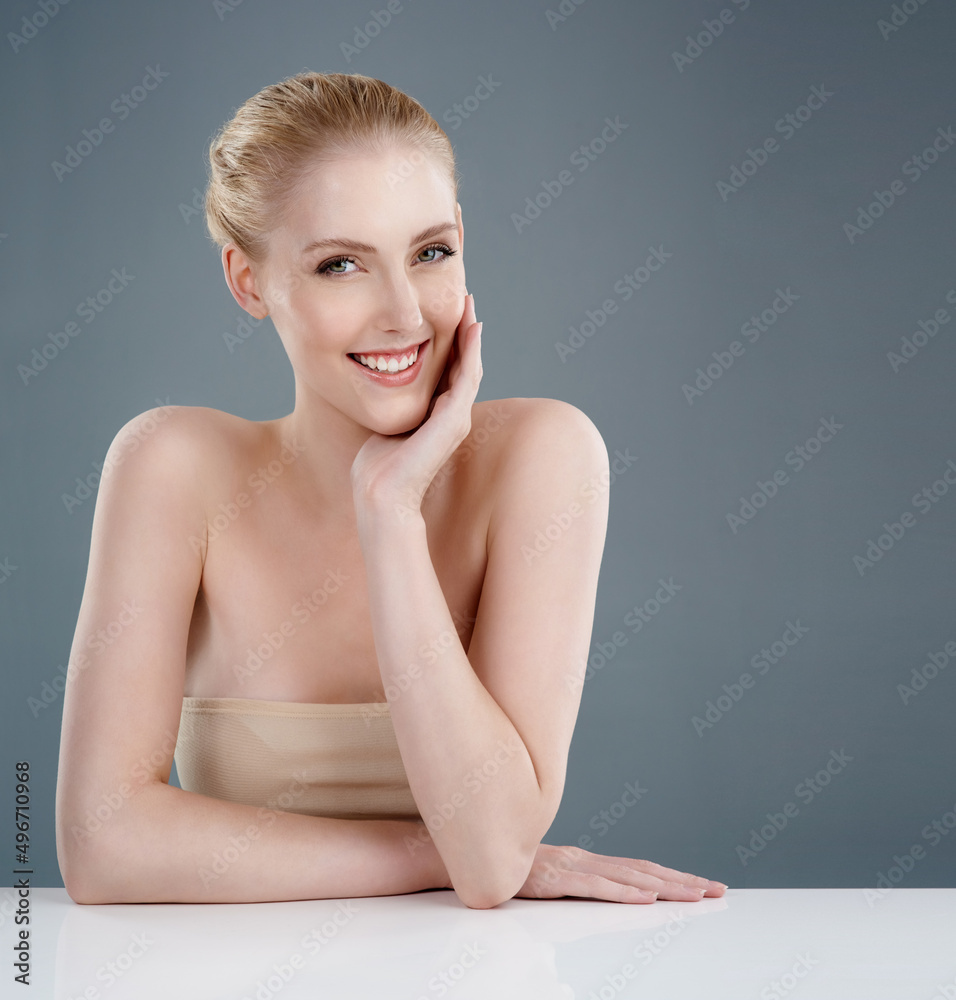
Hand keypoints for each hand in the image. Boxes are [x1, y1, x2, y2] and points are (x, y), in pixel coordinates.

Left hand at [350, 292, 481, 519]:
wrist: (381, 494)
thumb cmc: (376, 467)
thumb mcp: (387, 424)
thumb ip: (394, 405)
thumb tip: (381, 383)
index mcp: (438, 418)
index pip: (449, 372)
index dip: (451, 343)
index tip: (446, 314)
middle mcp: (453, 416)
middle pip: (464, 365)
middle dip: (465, 332)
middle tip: (465, 300)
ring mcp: (457, 418)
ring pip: (471, 366)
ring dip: (472, 334)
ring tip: (470, 305)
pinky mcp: (454, 419)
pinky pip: (468, 376)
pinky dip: (472, 350)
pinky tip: (472, 327)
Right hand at [514, 844, 727, 903]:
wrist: (475, 853)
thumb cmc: (510, 871)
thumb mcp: (550, 884)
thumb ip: (575, 889)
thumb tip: (601, 901)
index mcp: (588, 861)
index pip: (641, 869)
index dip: (674, 877)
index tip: (704, 885)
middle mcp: (587, 859)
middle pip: (644, 871)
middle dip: (683, 881)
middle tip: (717, 890)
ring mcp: (573, 866)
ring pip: (628, 877)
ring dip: (665, 887)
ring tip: (695, 895)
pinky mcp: (556, 878)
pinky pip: (595, 887)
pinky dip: (624, 892)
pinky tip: (647, 898)